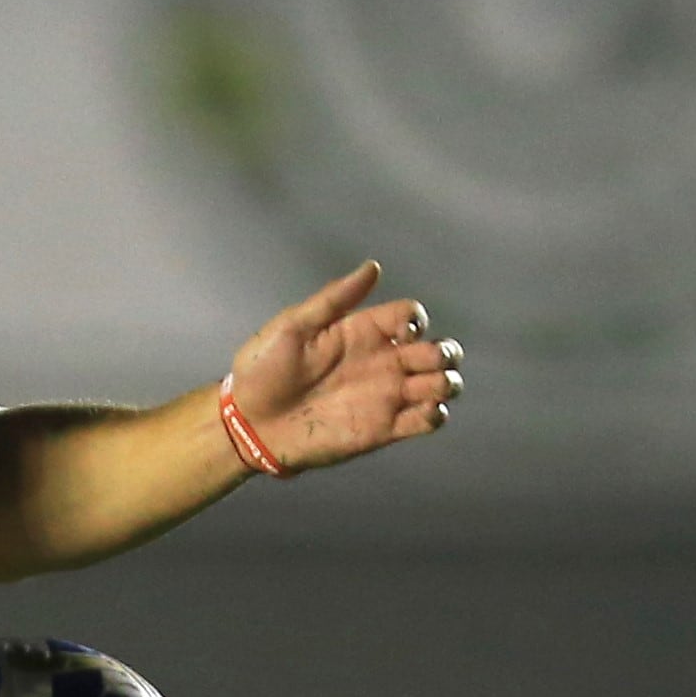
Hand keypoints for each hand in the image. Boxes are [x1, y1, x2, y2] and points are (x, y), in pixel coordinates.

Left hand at [224, 261, 462, 475]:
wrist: (249, 424)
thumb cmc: (263, 371)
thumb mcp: (293, 326)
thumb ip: (335, 298)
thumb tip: (373, 266)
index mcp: (363, 332)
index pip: (411, 316)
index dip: (416, 319)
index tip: (404, 329)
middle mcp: (381, 362)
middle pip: (438, 351)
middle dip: (445, 352)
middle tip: (425, 361)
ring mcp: (385, 396)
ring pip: (441, 384)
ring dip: (446, 383)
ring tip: (427, 387)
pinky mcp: (384, 429)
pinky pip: (427, 420)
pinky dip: (436, 414)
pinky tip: (422, 410)